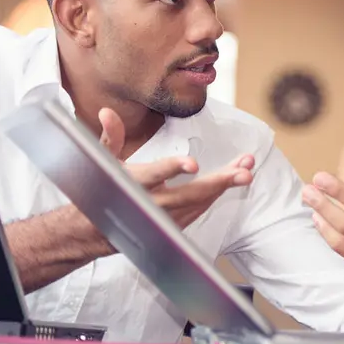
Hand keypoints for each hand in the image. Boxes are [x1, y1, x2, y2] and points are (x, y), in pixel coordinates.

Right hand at [98, 108, 253, 228]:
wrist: (97, 231)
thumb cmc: (104, 189)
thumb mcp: (104, 163)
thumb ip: (110, 137)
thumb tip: (107, 111)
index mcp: (134, 184)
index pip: (154, 175)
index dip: (173, 169)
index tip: (193, 164)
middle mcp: (151, 205)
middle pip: (189, 195)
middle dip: (218, 183)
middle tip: (244, 172)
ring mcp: (164, 219)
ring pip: (199, 203)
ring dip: (224, 185)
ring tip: (246, 168)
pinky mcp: (173, 226)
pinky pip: (199, 209)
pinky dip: (215, 193)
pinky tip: (232, 178)